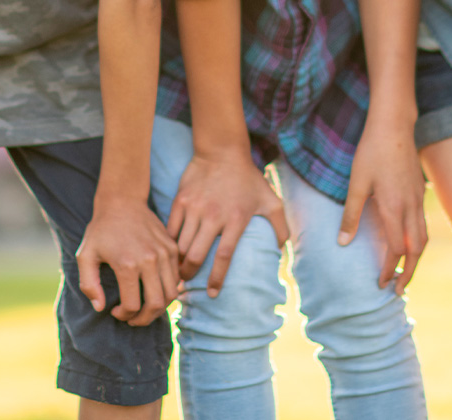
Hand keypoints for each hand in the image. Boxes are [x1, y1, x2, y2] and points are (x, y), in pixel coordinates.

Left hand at [76, 195, 178, 325]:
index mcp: (127, 264)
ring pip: (171, 294)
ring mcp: (165, 254)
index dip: (124, 315)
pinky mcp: (173, 249)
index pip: (133, 305)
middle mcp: (150, 260)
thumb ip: (89, 284)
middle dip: (144, 319)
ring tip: (145, 308)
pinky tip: (153, 290)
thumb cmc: (101, 230)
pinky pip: (177, 278)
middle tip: (133, 319)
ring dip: (159, 308)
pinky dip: (168, 290)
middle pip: (156, 304)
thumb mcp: (85, 256)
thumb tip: (100, 308)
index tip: (115, 312)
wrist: (122, 201)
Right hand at [168, 153, 287, 297]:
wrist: (222, 151)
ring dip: (177, 262)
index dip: (216, 279)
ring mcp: (195, 208)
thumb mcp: (271, 199)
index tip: (212, 294)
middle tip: (185, 285)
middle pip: (195, 255)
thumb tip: (282, 249)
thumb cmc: (248, 178)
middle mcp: (214, 216)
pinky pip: (171, 229)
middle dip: (188, 275)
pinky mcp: (180, 201)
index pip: (223, 257)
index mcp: (236, 219)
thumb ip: (280, 226)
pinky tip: (169, 252)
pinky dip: (169, 243)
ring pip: (180, 244)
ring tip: (176, 272)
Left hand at [339, 120, 426, 294]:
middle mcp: (410, 207)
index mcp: (393, 208)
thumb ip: (350, 215)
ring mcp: (418, 200)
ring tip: (406, 273)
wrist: (394, 126)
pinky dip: (418, 242)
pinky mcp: (420, 193)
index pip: (396, 249)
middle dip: (409, 272)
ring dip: (415, 259)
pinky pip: (423, 225)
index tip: (382, 283)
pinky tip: (408, 245)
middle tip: (399, 291)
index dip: (391, 269)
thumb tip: (343, 243)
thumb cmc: (371, 152)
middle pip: (416, 249)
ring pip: (423, 238)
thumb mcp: (356, 184)